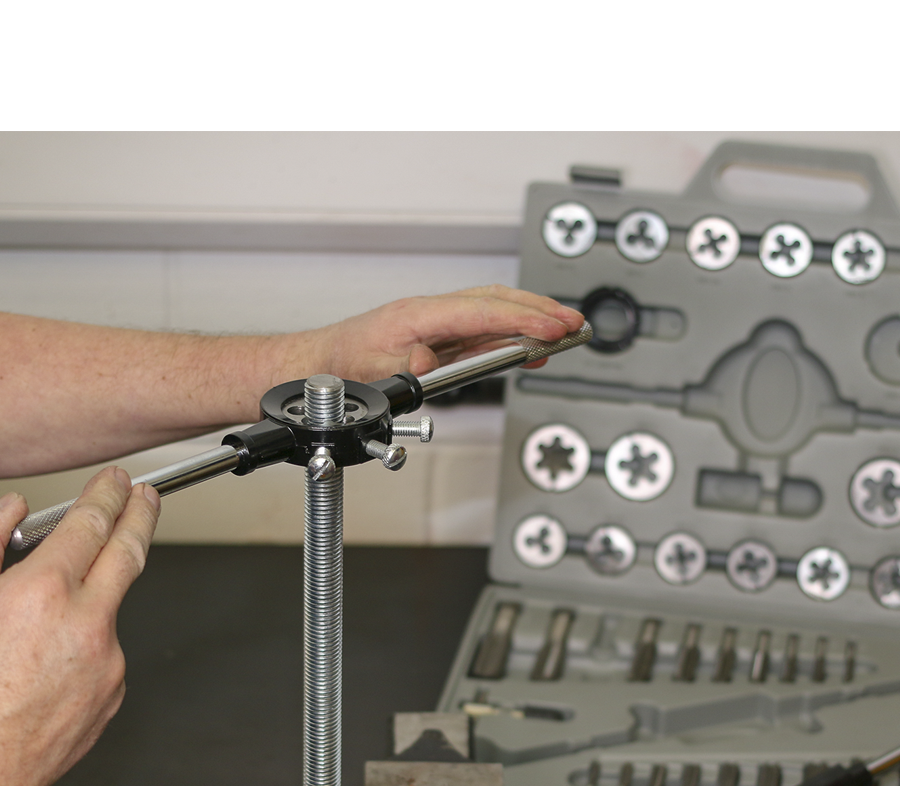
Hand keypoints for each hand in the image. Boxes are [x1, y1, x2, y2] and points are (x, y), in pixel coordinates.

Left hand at [306, 284, 584, 381]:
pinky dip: (515, 334)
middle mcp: (431, 312)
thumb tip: (430, 363)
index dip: (520, 320)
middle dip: (540, 311)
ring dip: (533, 318)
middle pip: (496, 301)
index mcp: (417, 315)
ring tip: (566, 329)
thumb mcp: (372, 371)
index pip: (480, 312)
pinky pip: (486, 328)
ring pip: (495, 310)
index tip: (550, 330)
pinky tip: (533, 347)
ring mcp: (438, 322)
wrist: (325, 364)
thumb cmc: (346, 365)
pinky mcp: (442, 336)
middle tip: (574, 323)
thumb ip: (406, 367)